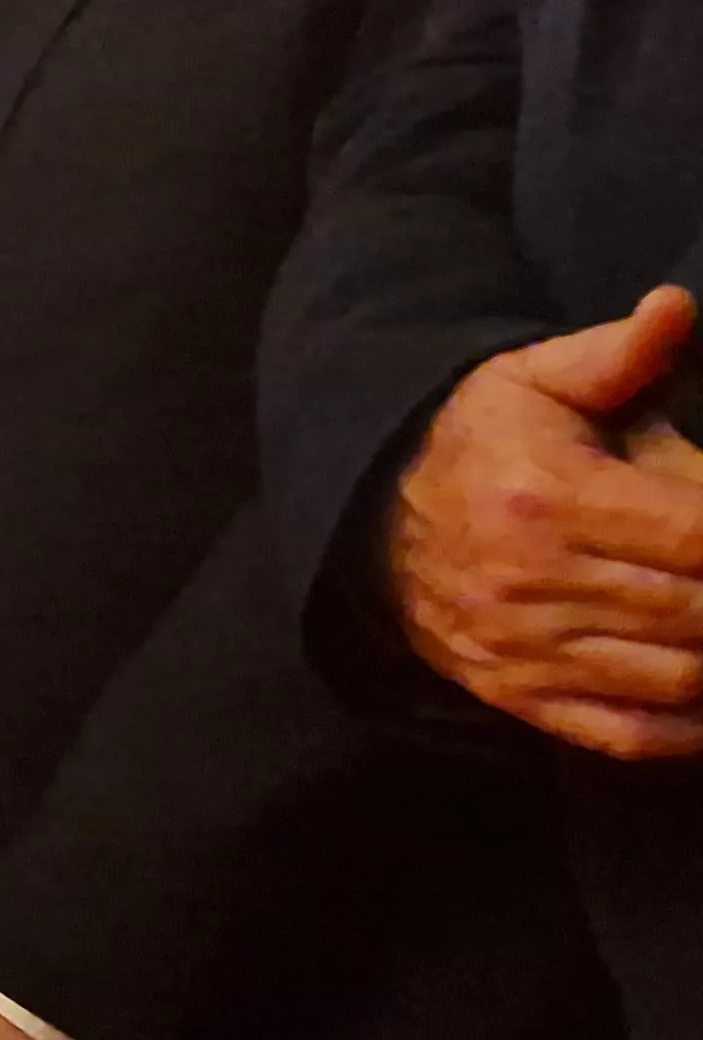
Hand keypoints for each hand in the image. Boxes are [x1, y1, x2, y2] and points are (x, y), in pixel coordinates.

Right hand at [386, 287, 702, 757]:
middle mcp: (532, 581)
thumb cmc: (481, 437)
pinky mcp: (515, 694)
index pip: (698, 535)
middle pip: (697, 611)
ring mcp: (521, 648)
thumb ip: (619, 353)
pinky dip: (688, 729)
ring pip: (675, 675)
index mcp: (549, 496)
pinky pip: (624, 732)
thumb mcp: (536, 377)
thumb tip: (677, 308)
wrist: (370, 511)